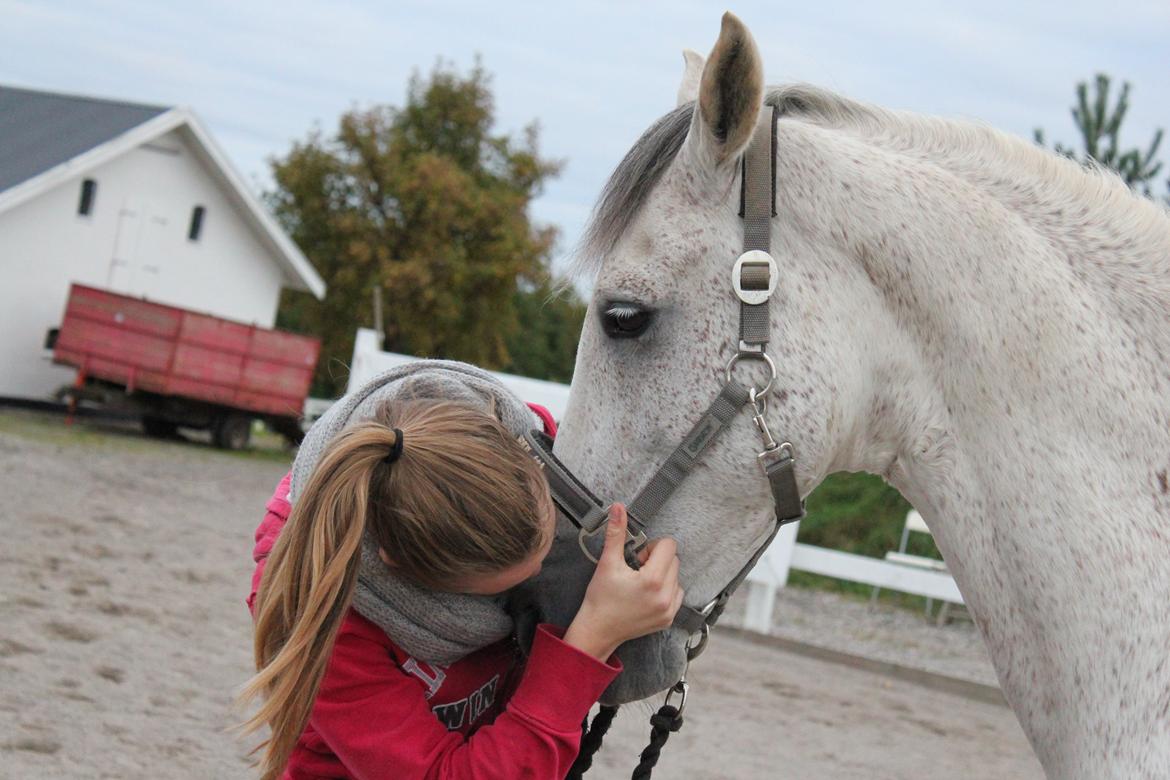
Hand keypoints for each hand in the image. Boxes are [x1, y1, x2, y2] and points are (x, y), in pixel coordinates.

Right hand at [563, 503, 683, 661]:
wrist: (598, 630)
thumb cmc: (600, 598)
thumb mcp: (607, 563)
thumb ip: (616, 533)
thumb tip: (618, 508)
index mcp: (652, 580)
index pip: (668, 545)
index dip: (651, 547)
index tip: (637, 558)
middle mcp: (665, 596)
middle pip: (674, 559)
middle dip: (656, 560)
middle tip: (636, 570)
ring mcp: (669, 609)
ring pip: (676, 576)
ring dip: (661, 574)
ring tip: (640, 585)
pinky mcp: (668, 619)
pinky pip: (677, 594)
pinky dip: (665, 590)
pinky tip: (646, 595)